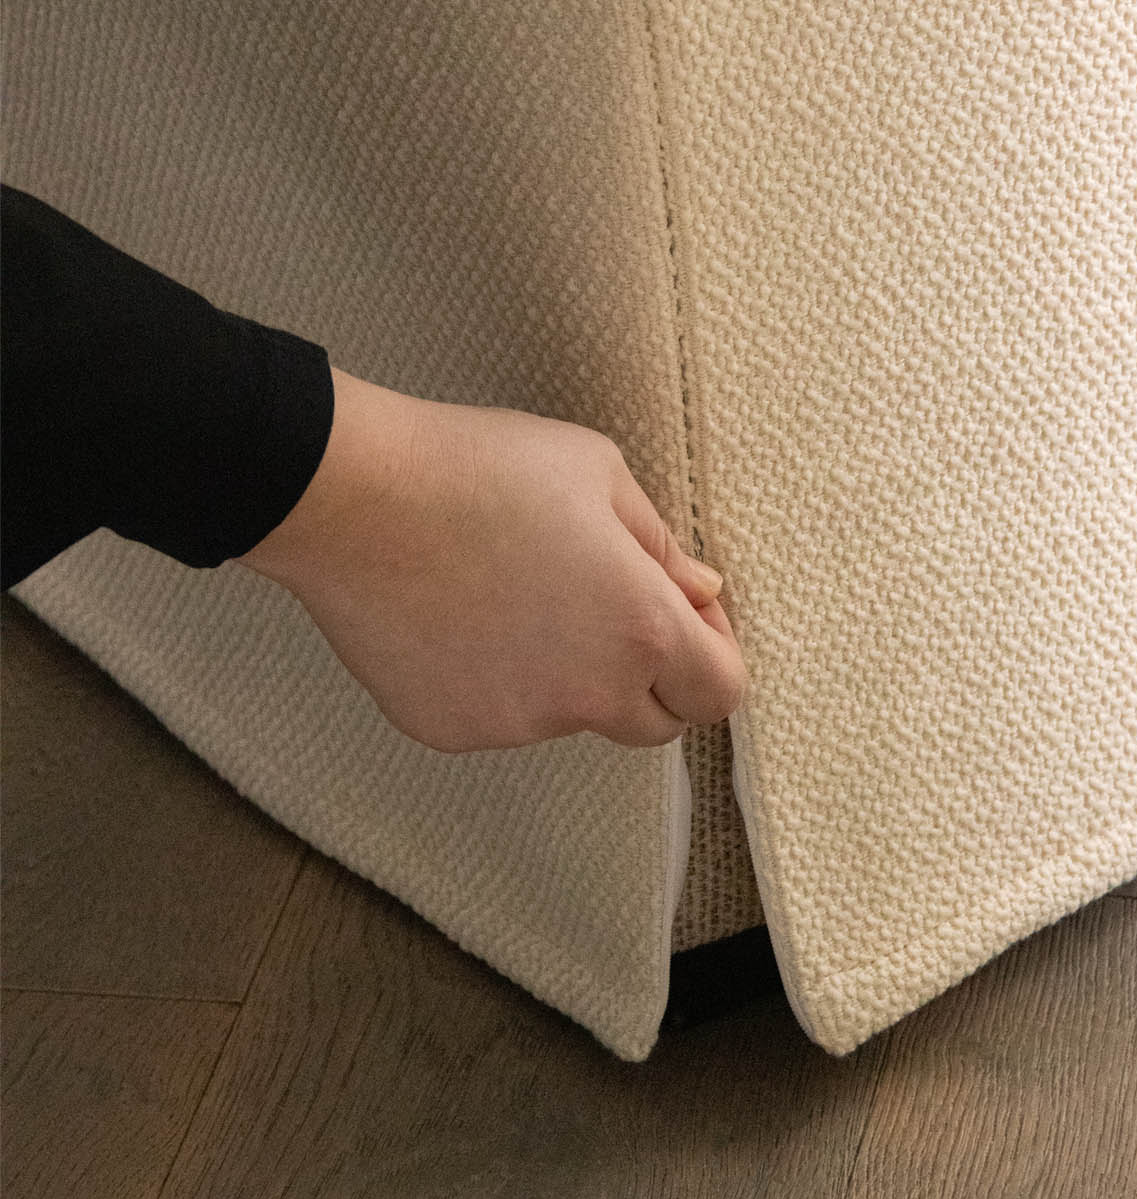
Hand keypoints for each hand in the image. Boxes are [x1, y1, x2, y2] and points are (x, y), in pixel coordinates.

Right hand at [235, 368, 748, 752]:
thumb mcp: (598, 473)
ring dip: (566, 672)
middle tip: (609, 607)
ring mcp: (515, 723)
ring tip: (512, 589)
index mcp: (642, 630)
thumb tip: (700, 591)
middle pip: (653, 723)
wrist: (355, 497)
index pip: (720, 692)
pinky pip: (497, 715)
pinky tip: (462, 614)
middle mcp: (586, 695)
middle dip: (652, 676)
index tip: (690, 616)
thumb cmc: (476, 469)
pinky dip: (495, 679)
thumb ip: (661, 545)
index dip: (715, 653)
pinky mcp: (450, 729)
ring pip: (568, 713)